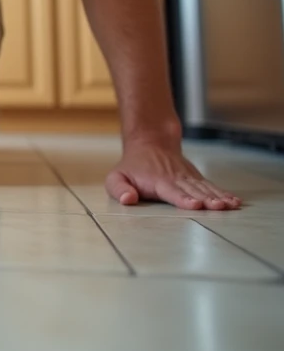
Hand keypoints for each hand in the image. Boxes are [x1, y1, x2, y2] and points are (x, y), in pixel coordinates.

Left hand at [106, 142, 241, 209]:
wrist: (150, 143)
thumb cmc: (132, 167)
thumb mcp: (116, 177)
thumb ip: (119, 189)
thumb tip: (127, 199)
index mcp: (157, 181)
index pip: (172, 191)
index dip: (183, 198)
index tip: (194, 205)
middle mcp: (176, 179)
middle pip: (193, 191)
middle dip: (207, 200)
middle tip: (219, 208)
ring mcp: (188, 178)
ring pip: (205, 188)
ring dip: (218, 197)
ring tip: (230, 205)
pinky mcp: (196, 178)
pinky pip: (211, 186)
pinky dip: (223, 193)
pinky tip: (235, 201)